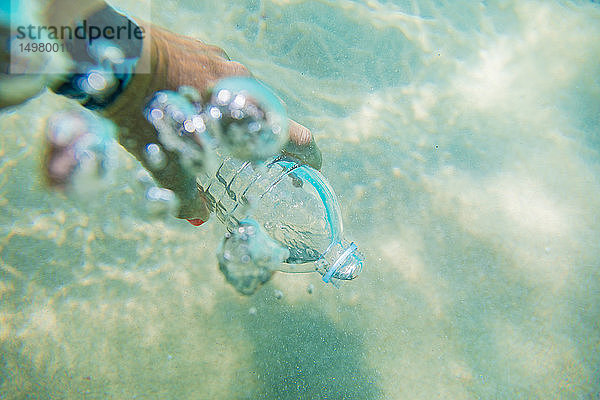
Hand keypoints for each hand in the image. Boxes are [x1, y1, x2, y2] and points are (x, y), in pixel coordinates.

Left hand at [102, 24, 320, 222]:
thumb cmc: (149, 114)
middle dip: (253, 136)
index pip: (294, 135)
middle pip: (263, 115)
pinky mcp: (203, 48)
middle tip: (241, 152)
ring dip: (227, 113)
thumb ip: (186, 197)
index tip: (312, 164)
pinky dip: (209, 92)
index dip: (307, 153)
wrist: (118, 61)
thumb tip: (198, 214)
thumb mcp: (167, 166)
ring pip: (239, 95)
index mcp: (247, 114)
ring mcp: (224, 62)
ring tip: (203, 126)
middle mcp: (245, 84)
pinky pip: (218, 76)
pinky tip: (186, 101)